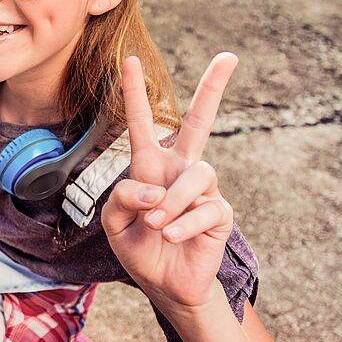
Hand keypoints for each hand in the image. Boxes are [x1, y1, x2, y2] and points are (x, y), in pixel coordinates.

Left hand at [101, 53, 238, 310]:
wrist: (162, 284)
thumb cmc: (138, 247)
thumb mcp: (114, 223)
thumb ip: (123, 199)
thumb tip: (155, 190)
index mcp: (149, 166)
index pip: (142, 124)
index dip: (135, 93)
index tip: (129, 60)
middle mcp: (179, 170)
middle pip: (200, 123)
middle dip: (212, 90)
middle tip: (228, 58)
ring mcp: (202, 190)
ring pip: (195, 176)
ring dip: (172, 202)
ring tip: (156, 225)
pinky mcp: (218, 213)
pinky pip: (203, 210)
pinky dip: (181, 225)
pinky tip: (170, 237)